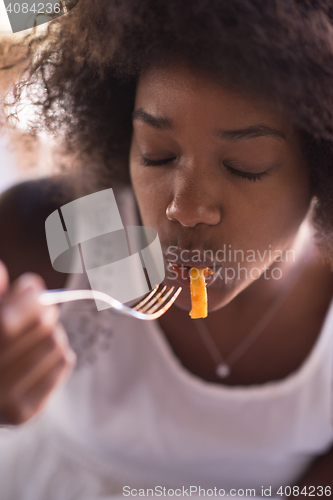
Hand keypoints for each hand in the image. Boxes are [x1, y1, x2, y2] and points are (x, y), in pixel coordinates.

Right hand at [0, 260, 75, 424]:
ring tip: (32, 337)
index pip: (9, 322)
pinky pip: (64, 362)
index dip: (29, 295)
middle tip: (36, 309)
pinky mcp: (23, 414)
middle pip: (43, 325)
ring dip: (49, 332)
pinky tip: (38, 356)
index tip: (30, 288)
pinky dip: (57, 352)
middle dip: (42, 310)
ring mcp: (3, 403)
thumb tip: (0, 271)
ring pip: (57, 342)